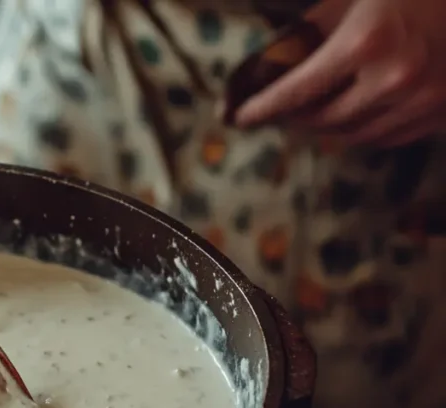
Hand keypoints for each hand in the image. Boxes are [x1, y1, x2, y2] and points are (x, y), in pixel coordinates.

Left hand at [234, 0, 445, 146]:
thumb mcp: (351, 0)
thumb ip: (310, 32)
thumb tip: (265, 67)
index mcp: (364, 43)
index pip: (295, 92)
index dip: (261, 108)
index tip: (239, 117)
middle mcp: (393, 78)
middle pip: (322, 121)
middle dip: (294, 118)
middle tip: (279, 112)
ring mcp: (423, 100)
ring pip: (354, 136)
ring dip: (327, 128)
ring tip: (314, 113)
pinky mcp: (443, 113)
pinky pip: (388, 137)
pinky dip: (363, 130)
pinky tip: (353, 114)